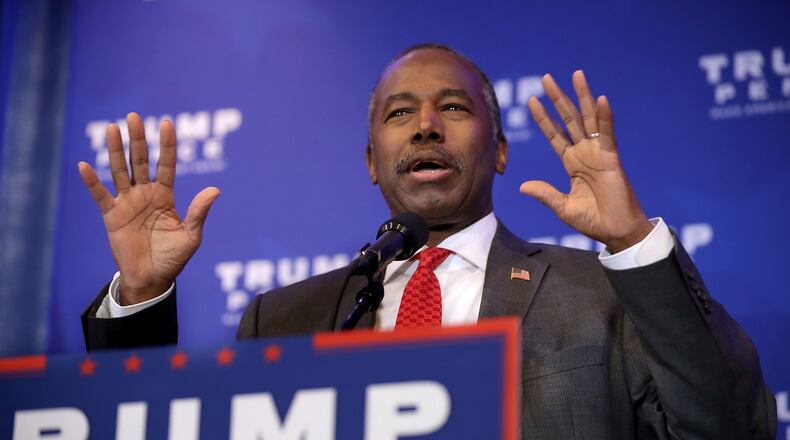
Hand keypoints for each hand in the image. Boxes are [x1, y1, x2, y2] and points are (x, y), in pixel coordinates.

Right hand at [78, 113, 219, 304]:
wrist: (152, 278)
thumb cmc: (174, 257)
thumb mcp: (191, 236)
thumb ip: (199, 212)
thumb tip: (215, 190)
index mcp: (166, 196)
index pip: (167, 165)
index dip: (167, 145)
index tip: (167, 123)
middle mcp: (146, 194)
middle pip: (141, 161)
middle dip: (138, 140)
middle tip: (134, 117)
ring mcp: (127, 203)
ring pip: (120, 171)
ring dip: (115, 151)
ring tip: (112, 128)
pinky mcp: (112, 216)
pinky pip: (100, 195)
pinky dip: (92, 182)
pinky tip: (84, 165)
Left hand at [520, 71, 652, 253]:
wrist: (617, 232)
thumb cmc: (594, 221)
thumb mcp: (563, 207)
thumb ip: (545, 194)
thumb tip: (522, 186)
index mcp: (572, 163)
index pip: (554, 135)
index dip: (543, 118)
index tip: (531, 101)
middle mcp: (585, 153)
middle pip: (569, 119)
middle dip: (558, 98)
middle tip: (546, 78)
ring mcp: (599, 154)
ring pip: (589, 119)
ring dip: (583, 96)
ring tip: (576, 74)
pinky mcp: (612, 159)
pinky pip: (608, 134)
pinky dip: (605, 117)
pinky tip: (601, 99)